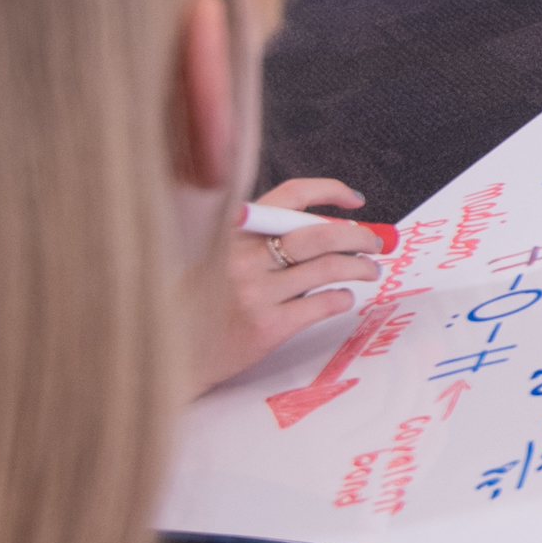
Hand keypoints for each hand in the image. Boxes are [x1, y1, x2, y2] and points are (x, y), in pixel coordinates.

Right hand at [210, 178, 387, 393]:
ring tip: (369, 271)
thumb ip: (259, 239)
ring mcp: (255, 293)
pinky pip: (321, 305)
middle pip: (320, 234)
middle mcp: (243, 257)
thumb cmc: (197, 301)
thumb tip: (328, 227)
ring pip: (328, 269)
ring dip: (359, 267)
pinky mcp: (266, 327)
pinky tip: (343, 299)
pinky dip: (341, 298)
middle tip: (375, 243)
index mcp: (232, 231)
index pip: (290, 195)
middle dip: (358, 236)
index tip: (355, 200)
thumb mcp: (215, 256)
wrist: (166, 351)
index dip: (330, 191)